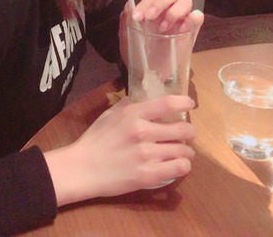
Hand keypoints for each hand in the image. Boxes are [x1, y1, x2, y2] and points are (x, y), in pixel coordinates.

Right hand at [44, 95, 195, 205]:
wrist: (83, 168)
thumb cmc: (96, 139)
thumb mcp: (110, 114)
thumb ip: (129, 104)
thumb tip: (144, 97)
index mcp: (133, 114)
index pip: (166, 103)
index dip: (183, 102)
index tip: (189, 104)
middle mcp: (143, 132)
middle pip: (182, 129)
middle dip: (189, 131)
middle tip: (187, 134)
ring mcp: (147, 155)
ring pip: (183, 150)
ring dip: (186, 150)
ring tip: (182, 151)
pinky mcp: (149, 175)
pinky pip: (179, 168)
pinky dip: (183, 165)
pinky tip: (178, 164)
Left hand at [118, 0, 203, 70]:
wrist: (149, 74)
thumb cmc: (138, 53)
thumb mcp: (127, 37)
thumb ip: (126, 21)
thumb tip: (128, 5)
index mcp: (152, 10)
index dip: (144, 4)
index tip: (137, 17)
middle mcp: (168, 11)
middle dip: (160, 2)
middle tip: (150, 17)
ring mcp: (181, 19)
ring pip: (185, 1)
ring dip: (174, 11)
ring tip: (164, 28)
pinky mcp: (192, 31)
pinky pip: (198, 17)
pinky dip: (192, 19)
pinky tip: (182, 30)